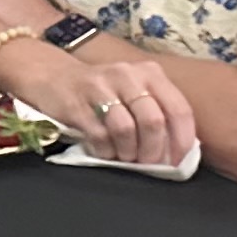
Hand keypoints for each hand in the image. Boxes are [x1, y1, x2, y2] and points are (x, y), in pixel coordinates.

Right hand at [9, 43, 193, 165]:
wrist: (54, 77)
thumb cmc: (102, 91)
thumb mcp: (134, 91)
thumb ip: (157, 111)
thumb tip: (177, 151)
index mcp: (150, 73)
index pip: (178, 109)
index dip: (182, 140)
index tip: (177, 161)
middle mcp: (128, 75)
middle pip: (153, 121)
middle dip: (153, 151)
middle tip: (147, 163)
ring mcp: (101, 88)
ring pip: (127, 129)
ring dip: (128, 152)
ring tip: (124, 157)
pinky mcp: (77, 104)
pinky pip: (99, 136)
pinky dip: (106, 151)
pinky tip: (105, 151)